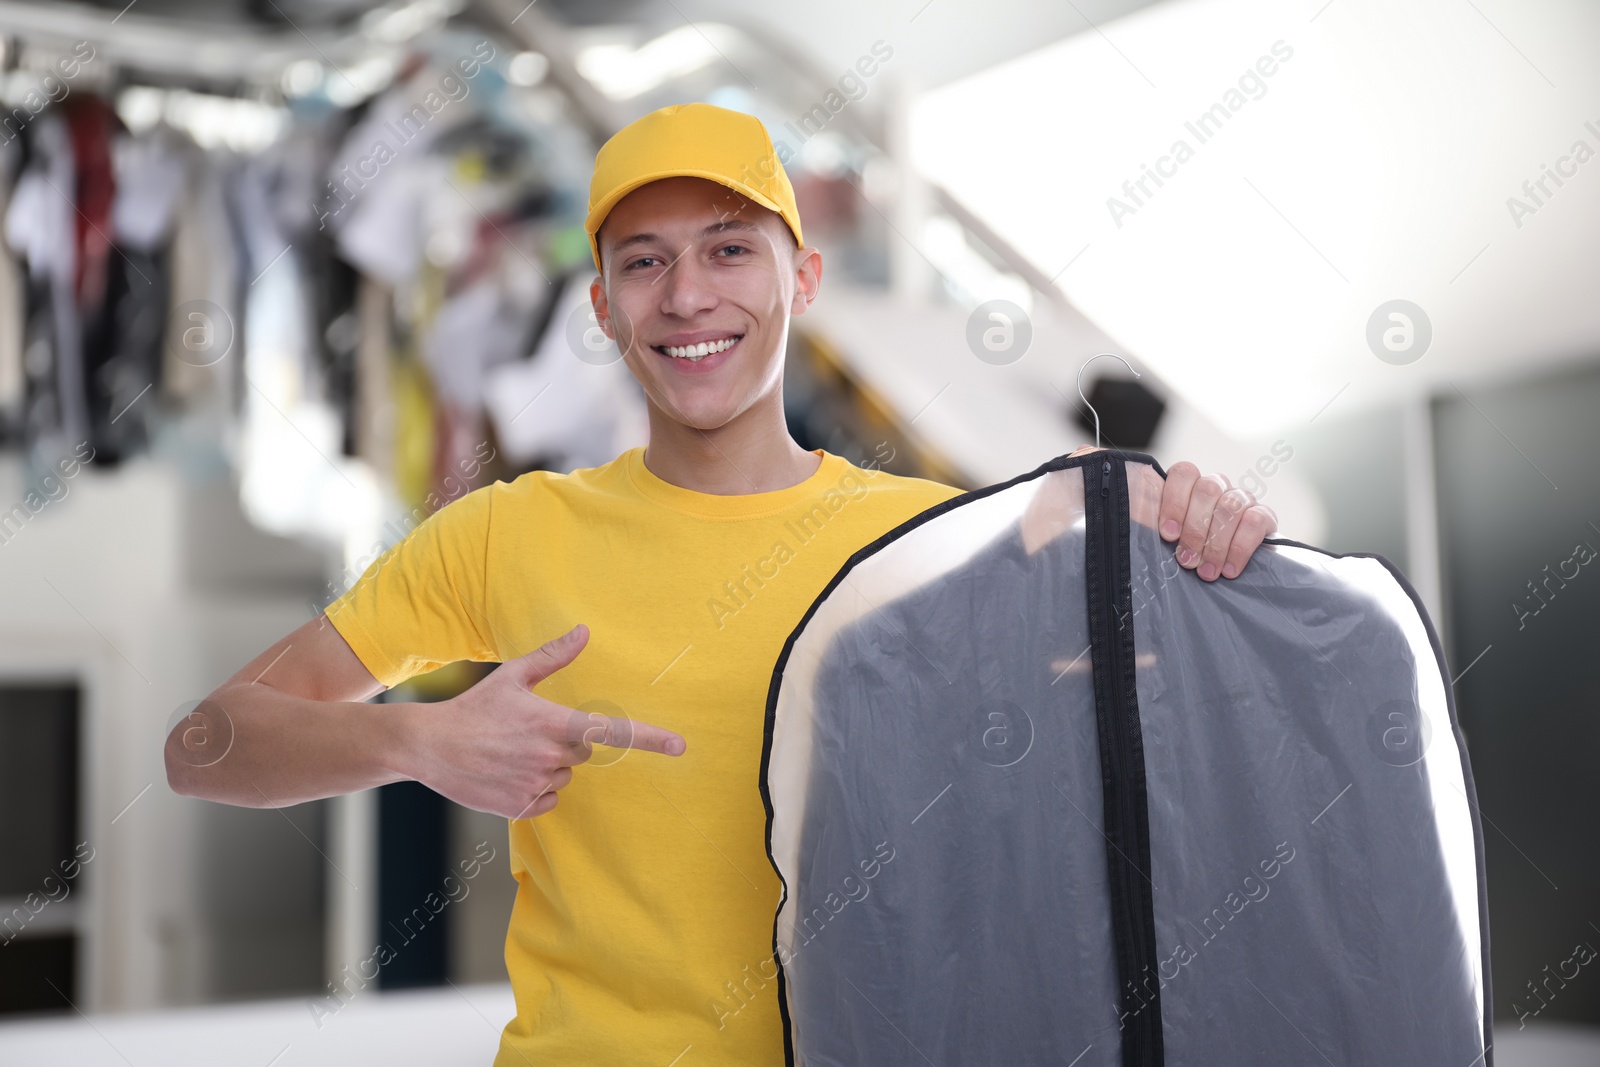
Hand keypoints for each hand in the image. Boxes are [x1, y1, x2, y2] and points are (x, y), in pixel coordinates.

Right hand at [401, 624, 684, 818]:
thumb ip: (553, 657)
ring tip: (511, 751)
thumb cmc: (474, 707)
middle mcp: (550, 757)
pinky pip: (548, 800)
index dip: (651, 739)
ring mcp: (535, 784)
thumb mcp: (512, 677)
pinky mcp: (520, 807)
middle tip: (528, 731)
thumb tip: (584, 631)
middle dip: (565, 741)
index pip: (613, 732)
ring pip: (564, 776)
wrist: (428, 746)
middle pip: (584, 752)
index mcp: (553, 723)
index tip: (680, 746)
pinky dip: (535, 789)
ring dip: (548, 765)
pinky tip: (507, 773)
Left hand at [1069, 445, 1278, 580]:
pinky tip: (1230, 569)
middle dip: (1197, 528)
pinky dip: (1244, 544)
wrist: (1197, 579)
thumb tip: (1081, 454)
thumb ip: (1106, 488)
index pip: (1184, 472)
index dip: (1175, 500)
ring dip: (1219, 541)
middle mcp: (1211, 489)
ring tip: (1206, 573)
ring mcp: (1237, 502)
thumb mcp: (1123, 521)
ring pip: (1234, 504)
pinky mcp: (1260, 520)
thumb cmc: (1154, 549)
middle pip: (1210, 489)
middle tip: (1185, 561)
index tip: (1165, 533)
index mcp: (1181, 486)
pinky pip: (1260, 519)